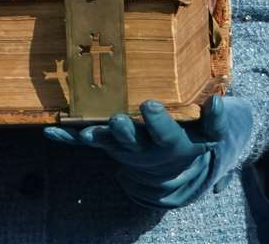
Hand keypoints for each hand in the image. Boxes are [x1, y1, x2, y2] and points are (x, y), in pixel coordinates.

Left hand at [43, 96, 252, 207]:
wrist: (169, 166)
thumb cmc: (190, 136)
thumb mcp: (210, 132)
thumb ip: (217, 120)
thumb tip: (218, 102)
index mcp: (174, 144)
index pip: (169, 135)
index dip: (160, 123)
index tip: (151, 105)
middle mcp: (146, 149)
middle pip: (134, 142)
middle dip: (126, 129)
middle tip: (116, 117)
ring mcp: (123, 148)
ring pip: (109, 142)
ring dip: (99, 134)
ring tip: (90, 128)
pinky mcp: (106, 144)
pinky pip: (84, 142)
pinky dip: (68, 138)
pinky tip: (50, 133)